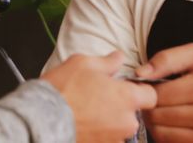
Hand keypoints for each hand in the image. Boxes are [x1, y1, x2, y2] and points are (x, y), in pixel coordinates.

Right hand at [42, 51, 157, 142]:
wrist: (42, 119)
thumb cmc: (63, 90)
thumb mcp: (84, 63)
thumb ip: (108, 62)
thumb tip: (118, 58)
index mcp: (128, 98)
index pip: (151, 96)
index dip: (140, 90)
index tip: (126, 88)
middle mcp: (126, 122)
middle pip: (134, 114)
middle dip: (121, 107)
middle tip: (99, 98)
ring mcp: (114, 139)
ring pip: (119, 128)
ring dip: (109, 121)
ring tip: (87, 112)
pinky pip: (106, 139)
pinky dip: (98, 133)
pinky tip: (82, 123)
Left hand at [136, 43, 192, 142]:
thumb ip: (168, 58)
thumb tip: (140, 73)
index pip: (157, 94)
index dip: (146, 90)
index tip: (149, 86)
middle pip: (156, 115)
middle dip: (149, 107)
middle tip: (154, 99)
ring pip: (160, 133)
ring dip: (155, 123)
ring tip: (163, 110)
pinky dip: (166, 134)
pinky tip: (173, 123)